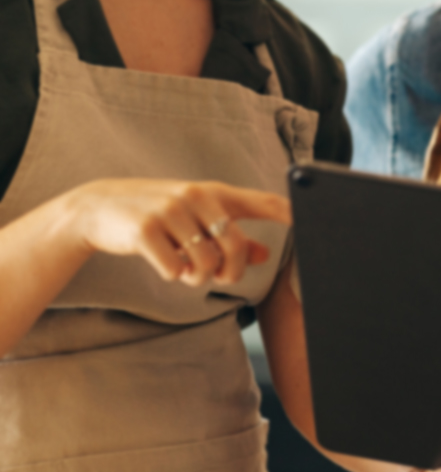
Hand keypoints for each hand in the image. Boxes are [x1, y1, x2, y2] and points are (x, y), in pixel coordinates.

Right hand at [62, 179, 290, 286]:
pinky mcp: (145, 230)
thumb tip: (266, 254)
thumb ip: (233, 236)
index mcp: (215, 193)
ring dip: (198, 278)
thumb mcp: (197, 219)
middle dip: (230, 272)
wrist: (99, 208)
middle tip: (217, 277)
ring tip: (186, 271)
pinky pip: (174, 269)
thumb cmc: (160, 215)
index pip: (262, 202)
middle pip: (234, 246)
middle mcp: (196, 196)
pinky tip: (165, 265)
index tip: (309, 222)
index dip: (288, 213)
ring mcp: (170, 211)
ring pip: (205, 262)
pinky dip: (173, 275)